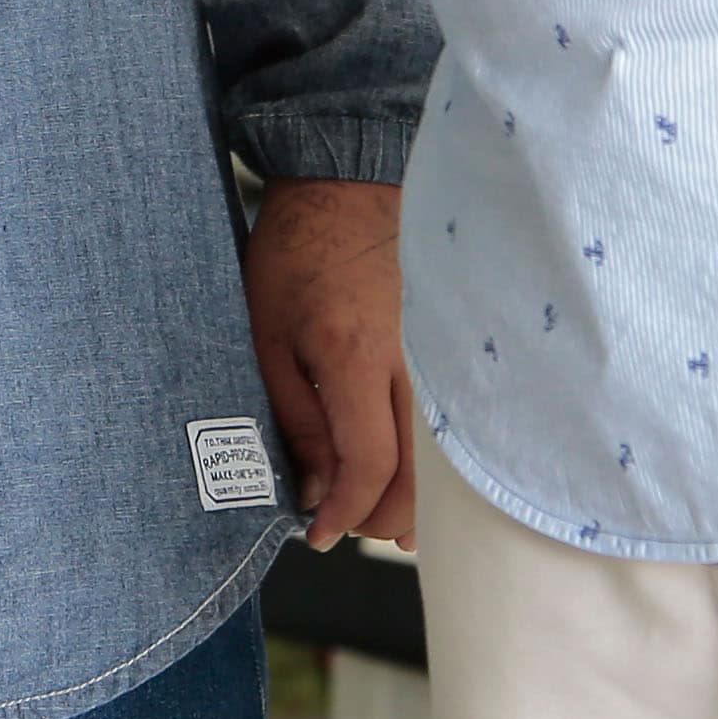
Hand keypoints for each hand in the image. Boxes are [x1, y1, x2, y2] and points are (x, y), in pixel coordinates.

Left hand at [242, 174, 417, 548]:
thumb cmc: (296, 254)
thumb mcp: (268, 338)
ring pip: (442, 461)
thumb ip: (297, 418)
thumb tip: (316, 488)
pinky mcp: (449, 349)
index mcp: (357, 359)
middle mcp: (413, 363)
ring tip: (376, 517)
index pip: (369, 467)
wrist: (346, 186)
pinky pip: (449, 425)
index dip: (345, 513)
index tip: (318, 532)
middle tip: (342, 527)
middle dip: (378, 517)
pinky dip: (432, 464)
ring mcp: (439, 355)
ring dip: (412, 500)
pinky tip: (409, 477)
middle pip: (417, 478)